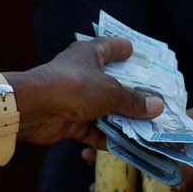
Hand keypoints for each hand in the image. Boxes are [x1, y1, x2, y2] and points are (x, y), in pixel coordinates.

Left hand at [12, 37, 162, 147]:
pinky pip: (92, 129)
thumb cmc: (74, 87)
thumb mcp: (110, 92)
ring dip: (121, 119)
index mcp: (88, 54)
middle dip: (130, 93)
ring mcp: (74, 98)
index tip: (134, 51)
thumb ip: (133, 101)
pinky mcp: (69, 120)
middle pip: (110, 82)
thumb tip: (157, 106)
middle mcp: (81, 74)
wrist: (35, 109)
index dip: (122, 48)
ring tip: (146, 126)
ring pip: (103, 109)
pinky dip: (106, 137)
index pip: (109, 46)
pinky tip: (124, 145)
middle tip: (153, 98)